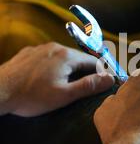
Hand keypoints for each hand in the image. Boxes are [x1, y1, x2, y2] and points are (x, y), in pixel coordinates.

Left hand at [0, 42, 114, 116]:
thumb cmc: (31, 96)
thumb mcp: (64, 95)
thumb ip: (88, 86)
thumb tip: (110, 78)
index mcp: (67, 56)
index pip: (94, 61)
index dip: (101, 73)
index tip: (105, 83)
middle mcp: (54, 47)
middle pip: (77, 59)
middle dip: (84, 72)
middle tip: (85, 89)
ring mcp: (39, 49)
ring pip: (61, 58)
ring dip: (67, 70)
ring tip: (65, 87)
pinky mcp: (27, 54)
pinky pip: (47, 59)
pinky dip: (52, 68)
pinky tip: (46, 81)